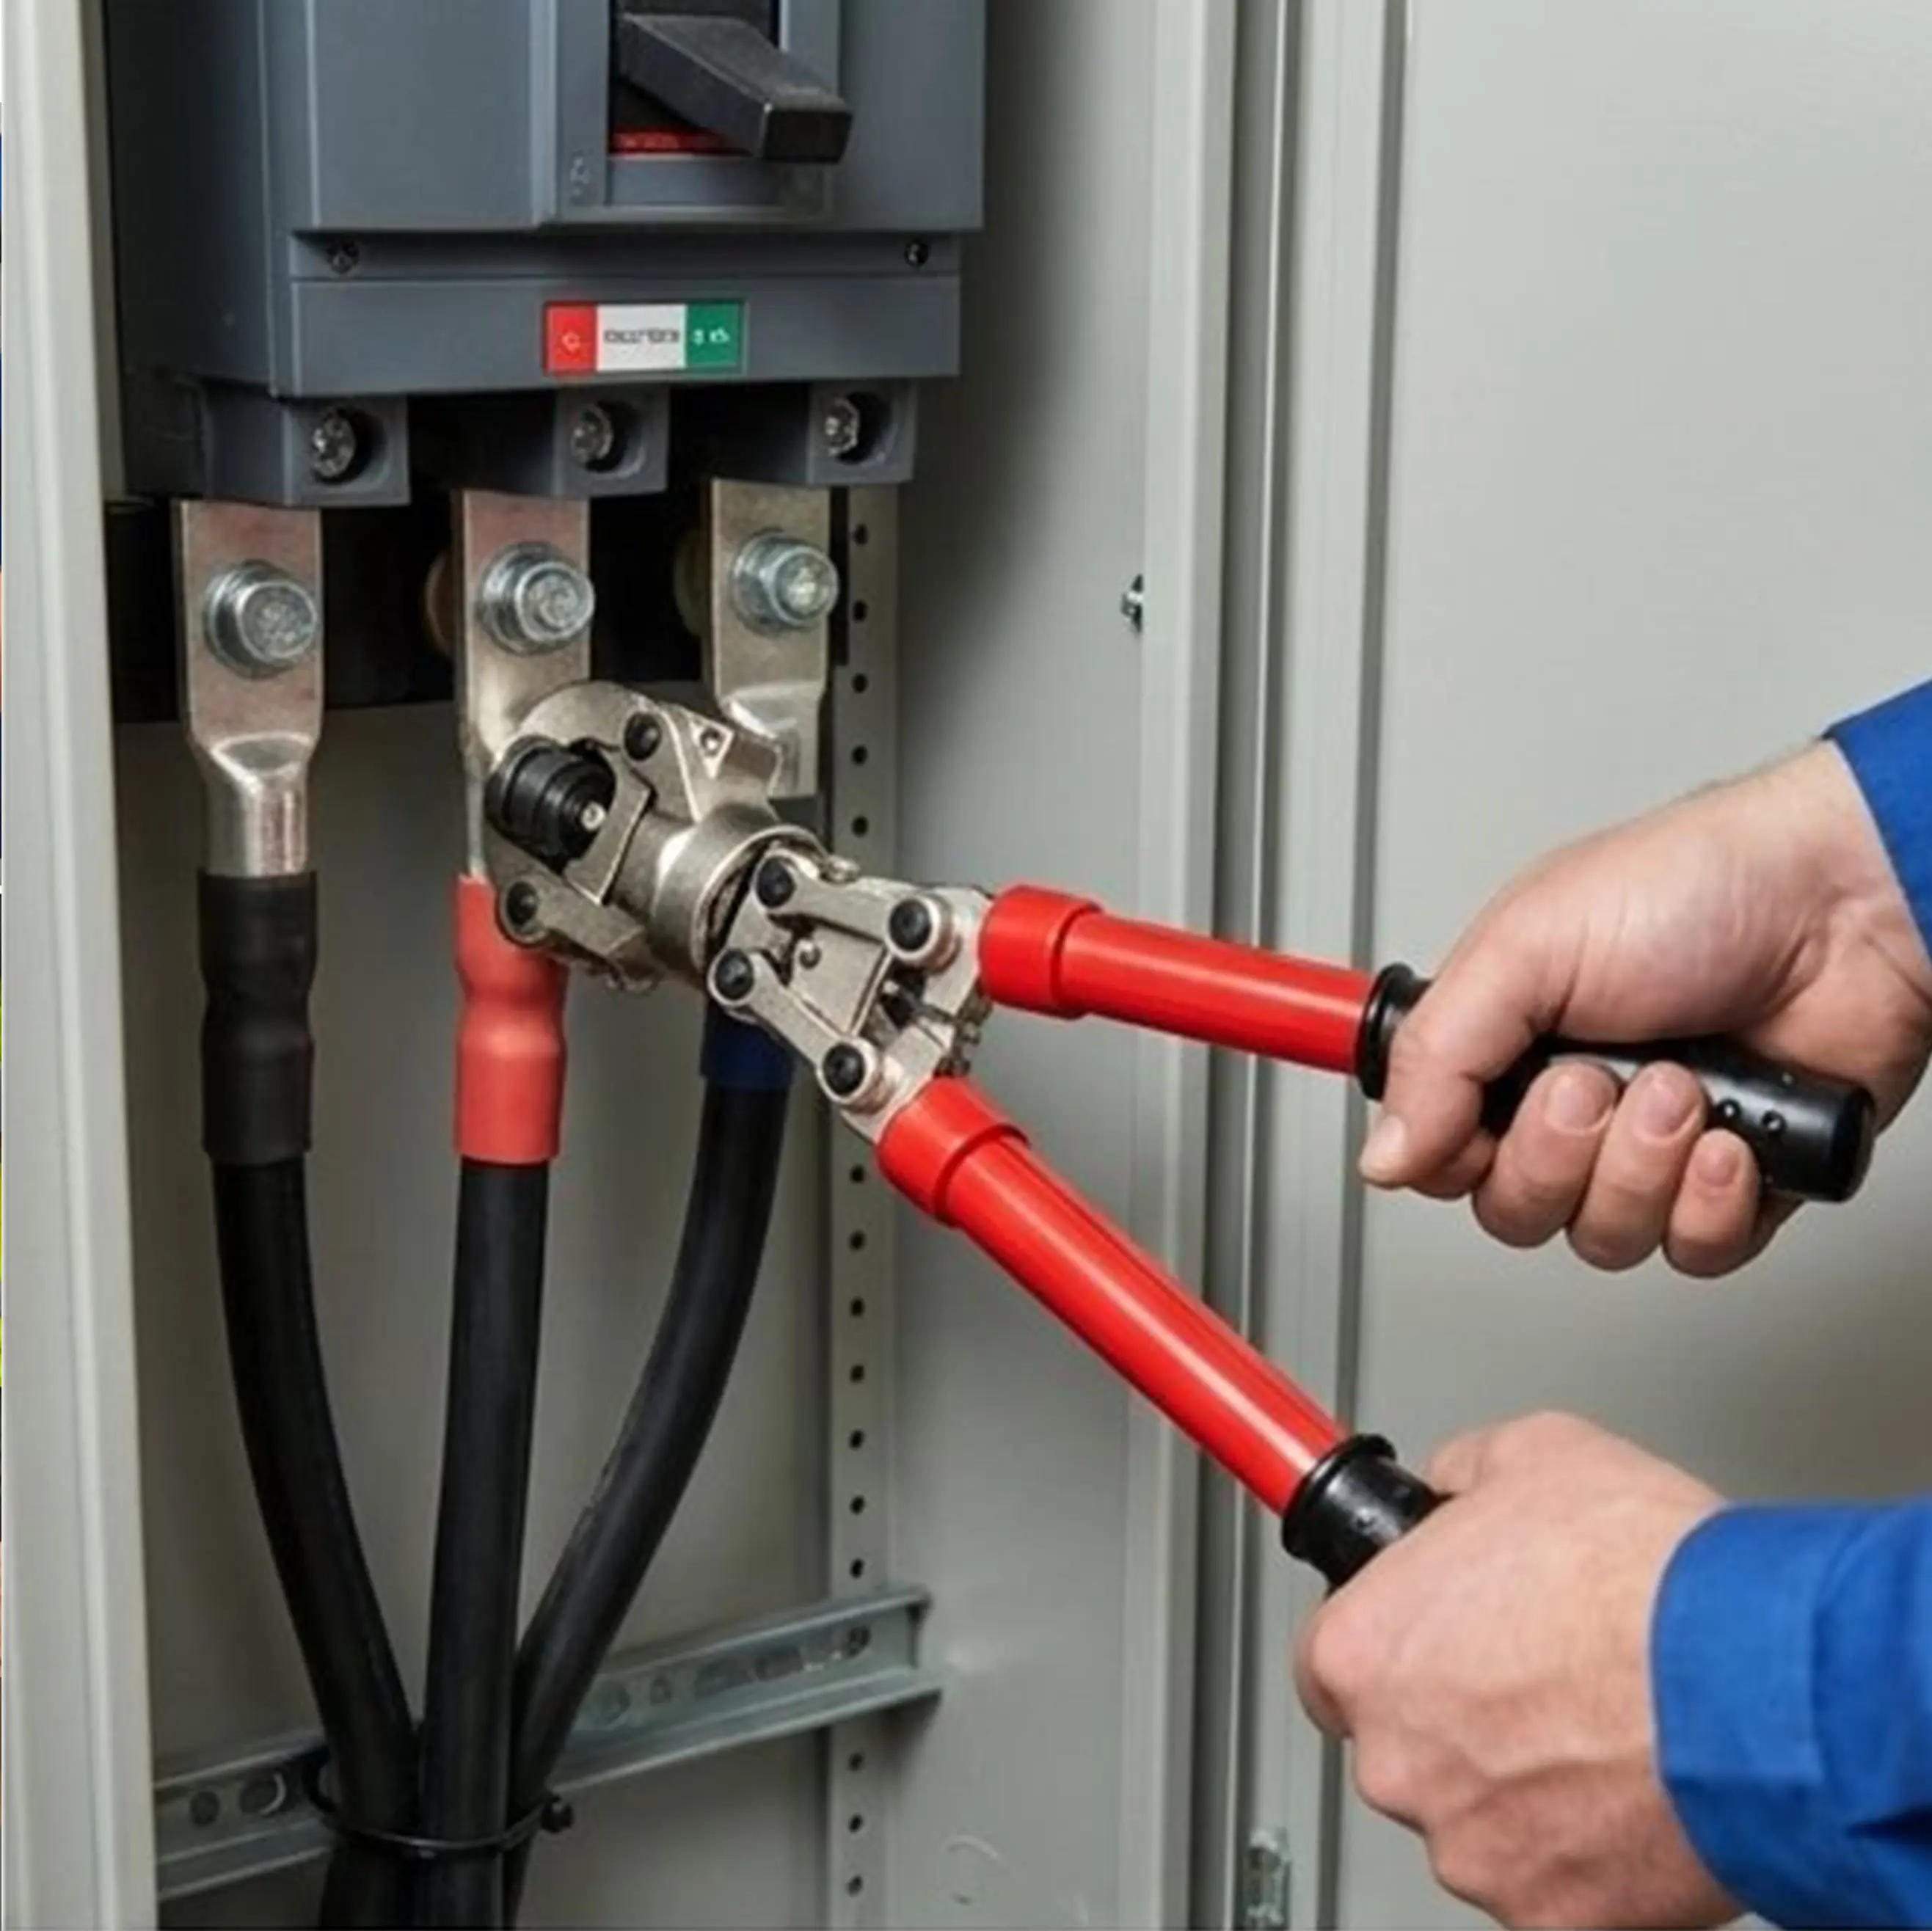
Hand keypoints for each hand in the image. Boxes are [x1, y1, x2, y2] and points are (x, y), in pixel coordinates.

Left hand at [1295, 1414, 1733, 1929]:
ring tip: (1603, 1723)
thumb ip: (1460, 1476)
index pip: (1328, 1663)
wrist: (1756, 1679)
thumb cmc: (1644, 1573)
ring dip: (1525, 1783)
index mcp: (1366, 1651)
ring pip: (1478, 1816)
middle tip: (1543, 1673)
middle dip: (1463, 1715)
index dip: (1389, 1644)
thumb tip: (1454, 1487)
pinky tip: (1631, 1787)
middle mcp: (1397, 1759)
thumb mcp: (1528, 1453)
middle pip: (1405, 1743)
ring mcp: (1471, 1846)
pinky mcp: (1551, 1914)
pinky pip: (1552, 1880)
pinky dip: (1587, 1847)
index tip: (1426, 1639)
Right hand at [1361, 742, 1931, 1273]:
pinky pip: (1692, 1253)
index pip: (1439, 1152)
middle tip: (1598, 1081)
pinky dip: (1711, 1202)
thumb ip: (1435, 1055)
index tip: (1479, 1117)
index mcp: (1508, 1042)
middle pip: (1513, 1208)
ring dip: (1643, 1167)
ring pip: (1601, 1236)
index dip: (1450, 1155)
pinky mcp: (1733, 1188)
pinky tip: (1731, 1135)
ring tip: (1685, 1087)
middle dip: (1558, 1153)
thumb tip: (1382, 1156)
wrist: (1848, 907)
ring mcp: (1652, 1150)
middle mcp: (1573, 1103)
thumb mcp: (1524, 947)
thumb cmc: (1701, 887)